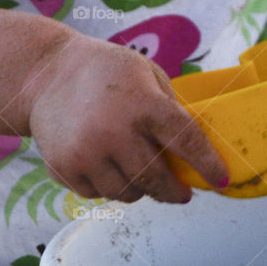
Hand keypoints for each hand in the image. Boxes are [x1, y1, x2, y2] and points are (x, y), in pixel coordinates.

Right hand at [24, 35, 228, 203]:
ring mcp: (86, 154)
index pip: (185, 140)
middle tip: (182, 194)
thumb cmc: (105, 71)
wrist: (45, 74)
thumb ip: (169, 108)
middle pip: (157, 179)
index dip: (207, 163)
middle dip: (175, 192)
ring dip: (140, 188)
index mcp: (142, 103)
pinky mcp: (64, 168)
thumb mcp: (146, 73)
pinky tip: (105, 164)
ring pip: (128, 193)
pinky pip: (98, 194)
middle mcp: (114, 131)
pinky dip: (108, 186)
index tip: (221, 180)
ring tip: (136, 170)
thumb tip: (193, 150)